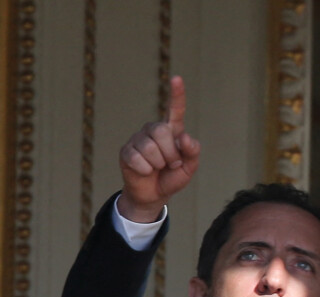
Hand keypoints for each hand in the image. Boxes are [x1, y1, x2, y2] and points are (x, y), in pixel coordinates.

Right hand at [118, 76, 199, 221]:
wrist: (154, 195)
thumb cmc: (172, 177)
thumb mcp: (189, 167)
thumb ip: (193, 152)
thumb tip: (184, 137)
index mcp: (171, 131)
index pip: (175, 110)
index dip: (177, 95)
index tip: (177, 79)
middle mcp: (154, 130)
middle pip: (162, 132)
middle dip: (170, 154)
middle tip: (171, 164)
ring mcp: (138, 139)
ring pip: (150, 147)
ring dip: (158, 163)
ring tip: (158, 168)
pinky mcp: (126, 151)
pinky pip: (138, 159)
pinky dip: (145, 170)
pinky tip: (145, 172)